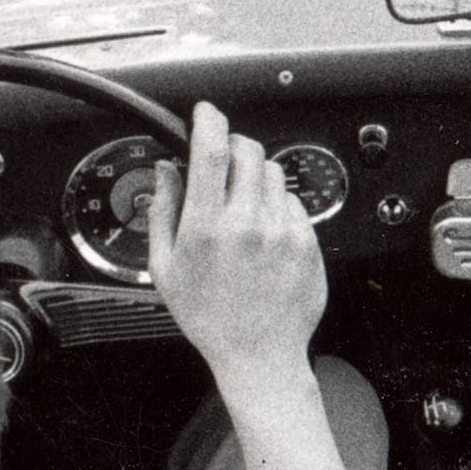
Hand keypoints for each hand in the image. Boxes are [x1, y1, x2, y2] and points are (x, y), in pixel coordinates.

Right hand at [144, 98, 328, 377]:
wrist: (259, 356)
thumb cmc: (210, 318)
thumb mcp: (166, 269)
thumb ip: (163, 211)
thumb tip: (165, 169)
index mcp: (207, 227)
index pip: (212, 148)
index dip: (208, 119)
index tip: (205, 113)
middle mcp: (247, 223)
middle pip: (248, 150)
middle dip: (234, 146)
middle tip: (224, 164)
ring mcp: (282, 232)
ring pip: (273, 173)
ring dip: (256, 177)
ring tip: (244, 209)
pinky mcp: (307, 243)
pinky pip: (294, 202)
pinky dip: (278, 206)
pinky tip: (265, 234)